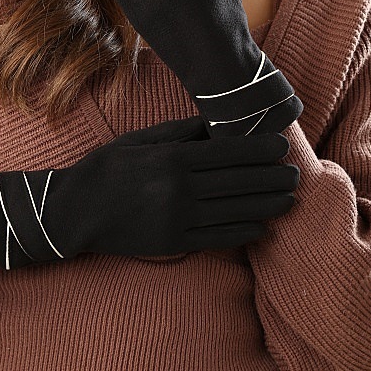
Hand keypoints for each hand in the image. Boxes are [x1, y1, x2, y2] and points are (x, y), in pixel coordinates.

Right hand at [0, 115, 299, 268]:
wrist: (74, 212)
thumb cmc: (106, 169)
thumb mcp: (139, 140)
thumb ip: (180, 133)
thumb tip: (218, 127)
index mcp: (173, 158)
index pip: (230, 153)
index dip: (262, 151)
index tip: (282, 148)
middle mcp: (181, 189)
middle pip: (240, 182)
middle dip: (273, 178)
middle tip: (296, 175)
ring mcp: (179, 219)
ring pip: (237, 211)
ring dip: (268, 205)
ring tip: (288, 199)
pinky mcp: (175, 244)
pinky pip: (220, 238)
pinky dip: (245, 231)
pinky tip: (262, 225)